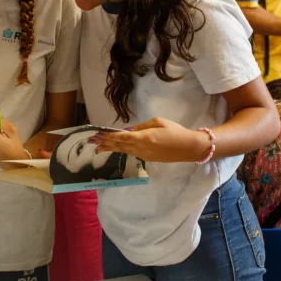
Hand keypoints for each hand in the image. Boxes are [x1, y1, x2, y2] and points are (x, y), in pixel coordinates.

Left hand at [93, 117, 212, 162]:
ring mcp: (143, 155)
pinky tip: (115, 149)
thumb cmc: (175, 131)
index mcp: (143, 137)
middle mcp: (140, 148)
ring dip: (110, 148)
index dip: (108, 136)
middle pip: (119, 145)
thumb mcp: (158, 122)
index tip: (97, 135)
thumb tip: (130, 130)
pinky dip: (121, 150)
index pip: (121, 137)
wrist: (188, 148)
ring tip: (98, 148)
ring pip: (123, 150)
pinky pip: (130, 153)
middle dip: (104, 143)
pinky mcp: (147, 158)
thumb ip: (142, 126)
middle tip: (92, 142)